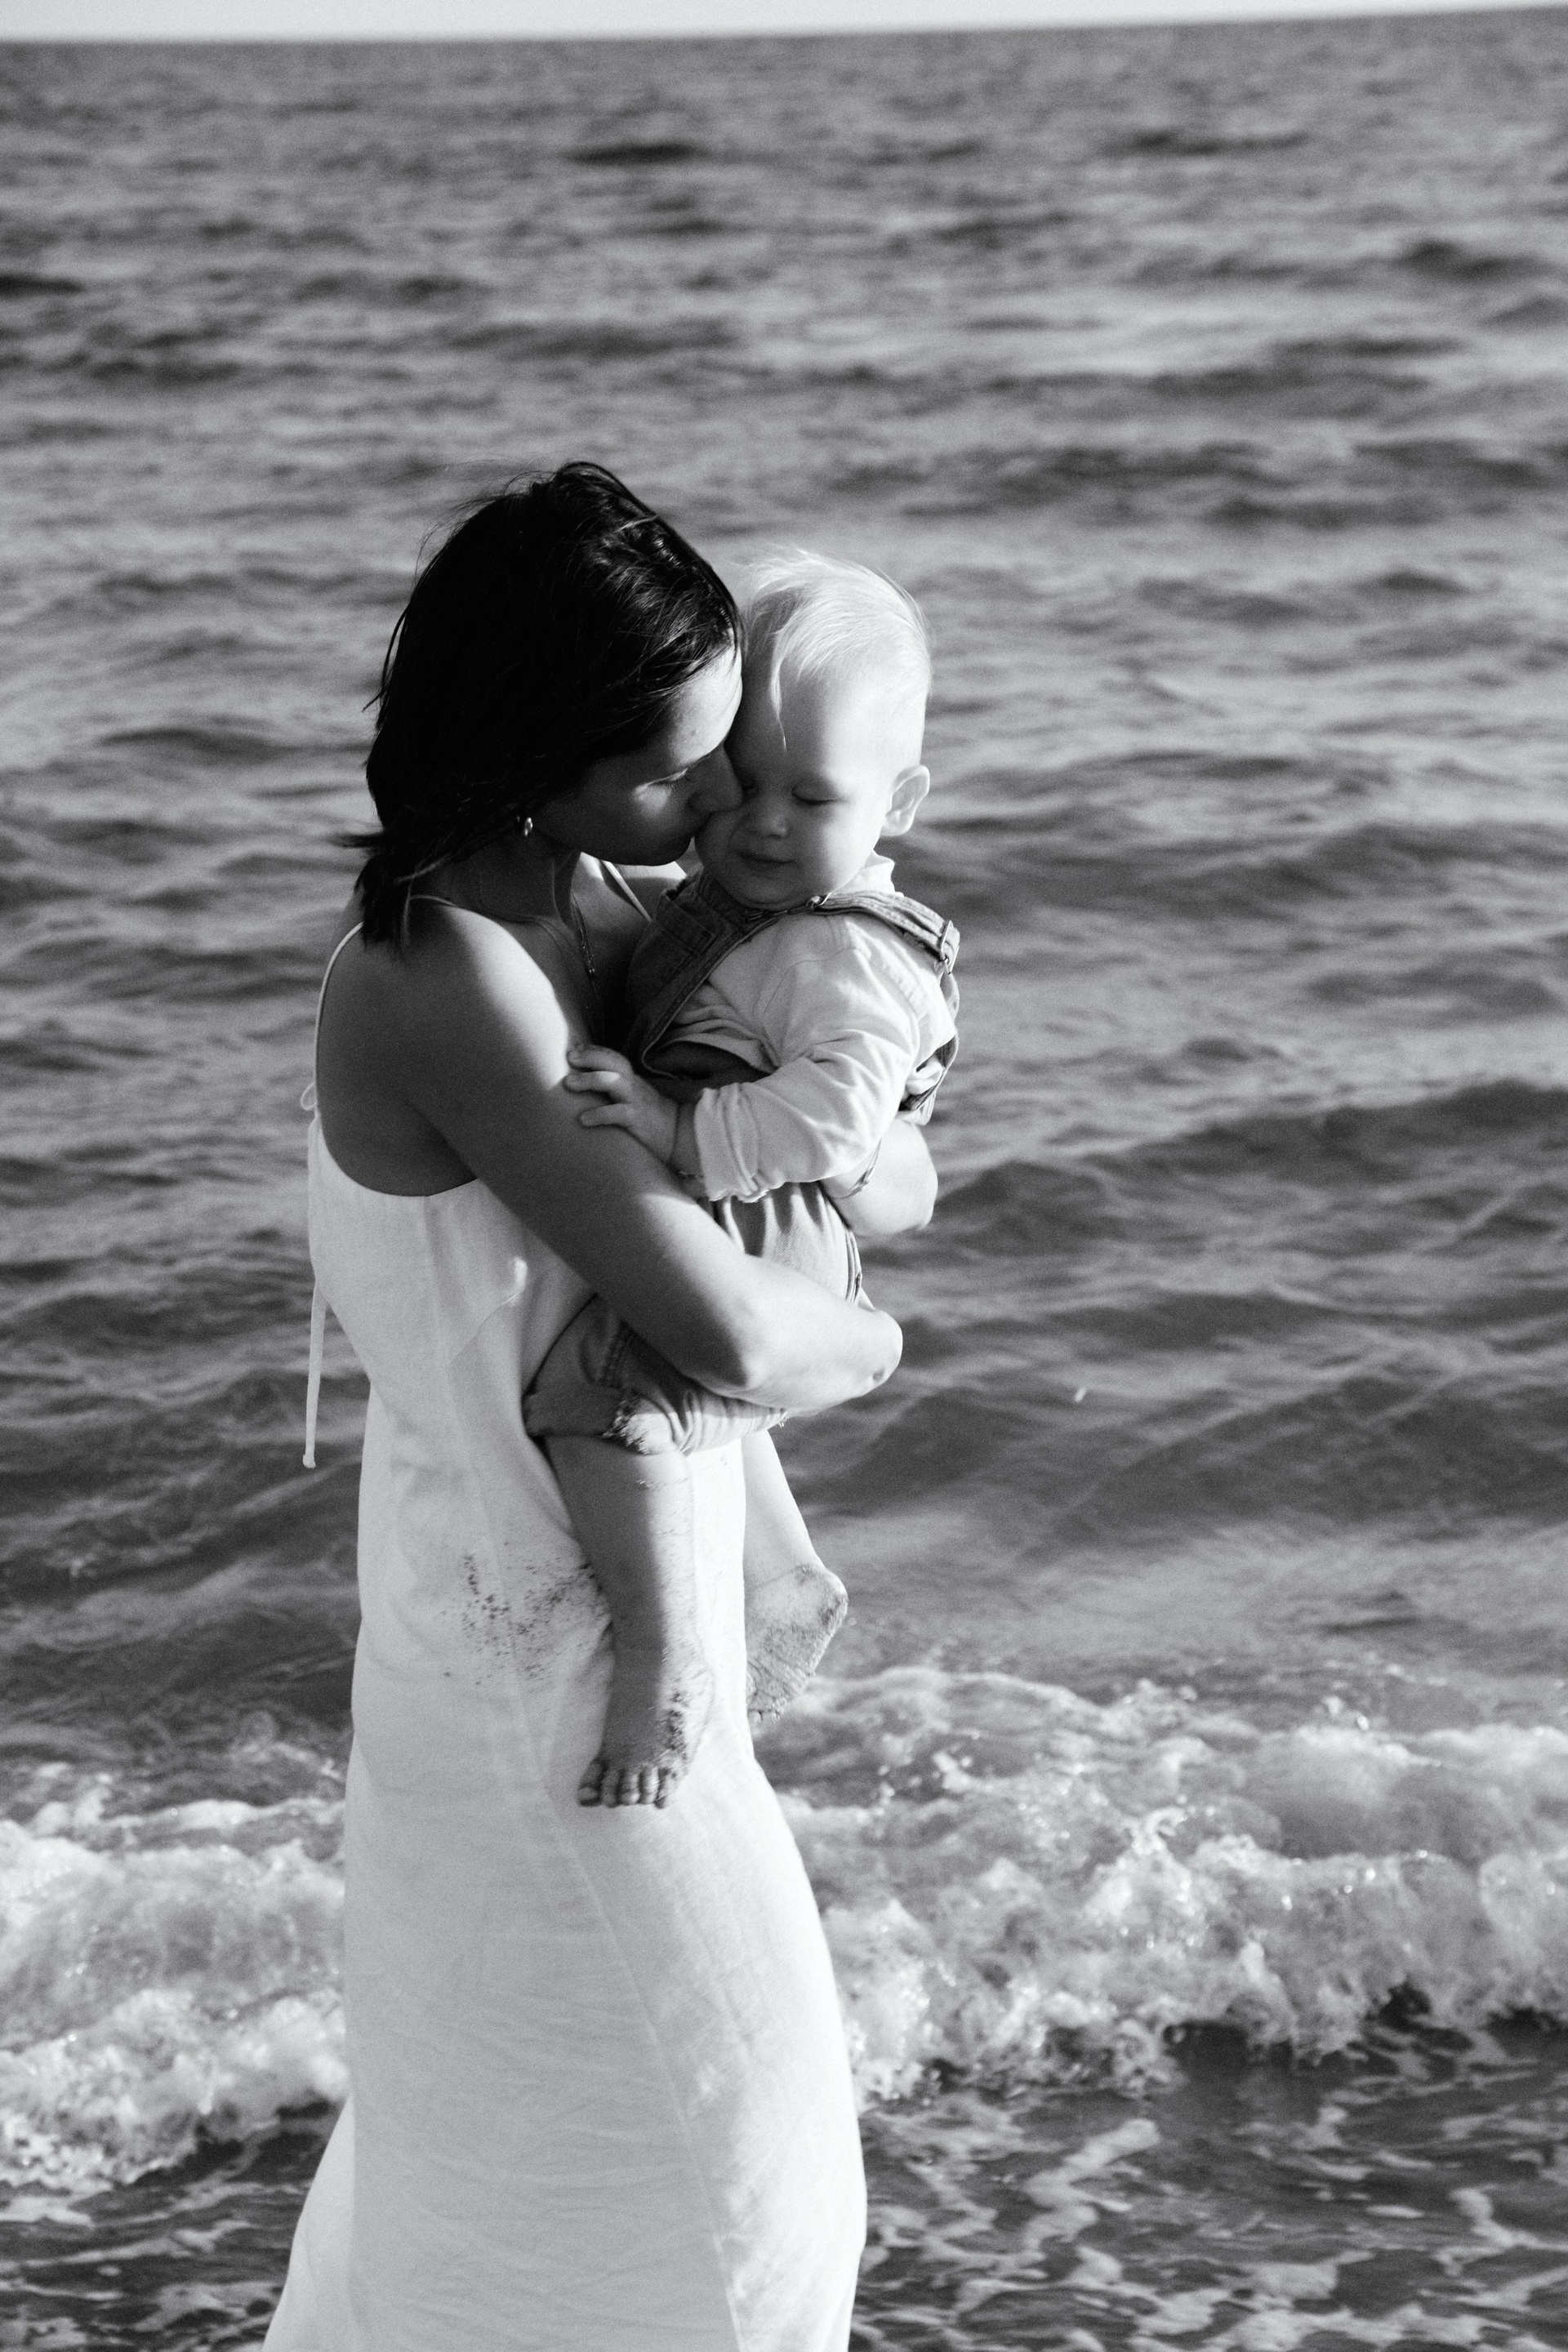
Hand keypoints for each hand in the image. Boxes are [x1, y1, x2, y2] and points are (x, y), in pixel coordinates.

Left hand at [564, 1046, 680, 1165]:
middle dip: (591, 1056)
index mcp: (630, 1079)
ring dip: (590, 1080)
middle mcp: (632, 1085)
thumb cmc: (647, 1116)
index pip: (613, 1058)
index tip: (573, 1048)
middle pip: (613, 1063)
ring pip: (613, 1082)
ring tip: (568, 1083)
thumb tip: (584, 1085)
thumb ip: (612, 1089)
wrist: (678, 1134)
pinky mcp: (637, 1119)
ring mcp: (635, 1101)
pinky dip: (598, 1115)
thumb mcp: (630, 1097)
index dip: (594, 1051)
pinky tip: (582, 1120)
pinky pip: (617, 1114)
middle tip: (570, 1057)